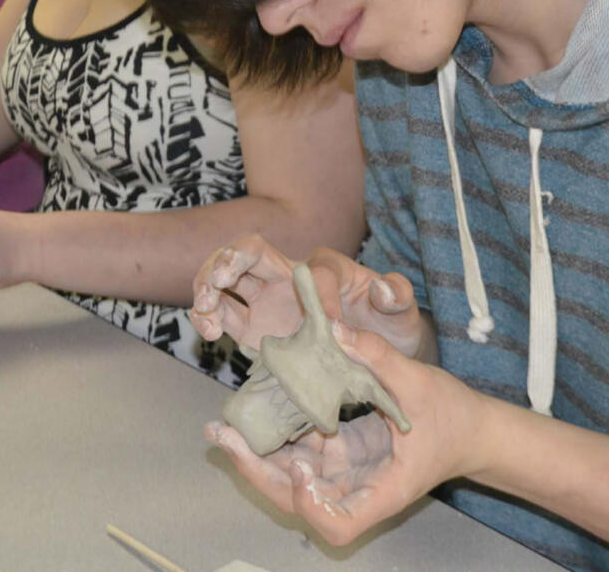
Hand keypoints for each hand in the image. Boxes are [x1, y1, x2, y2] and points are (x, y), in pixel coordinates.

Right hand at [191, 233, 424, 356]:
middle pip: (250, 252)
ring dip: (207, 286)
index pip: (315, 271)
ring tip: (205, 312)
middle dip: (229, 260)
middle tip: (220, 281)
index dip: (318, 296)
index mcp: (327, 268)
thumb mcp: (402, 311)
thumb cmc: (388, 326)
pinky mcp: (252, 328)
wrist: (372, 355)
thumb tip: (382, 287)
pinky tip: (208, 333)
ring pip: (226, 279)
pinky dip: (208, 317)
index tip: (330, 328)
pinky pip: (222, 314)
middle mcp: (290, 276)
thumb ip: (397, 294)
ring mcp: (266, 301)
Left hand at [206, 322, 487, 545]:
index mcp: (384, 489)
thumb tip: (336, 329)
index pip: (339, 522)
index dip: (312, 505)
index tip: (301, 469)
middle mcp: (359, 489)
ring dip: (258, 454)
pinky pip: (304, 451)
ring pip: (294, 477)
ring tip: (223, 426)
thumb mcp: (420, 382)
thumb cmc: (454, 416)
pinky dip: (278, 434)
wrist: (472, 429)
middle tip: (223, 437)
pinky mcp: (343, 455)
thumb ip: (378, 357)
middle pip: (300, 500)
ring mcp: (348, 474)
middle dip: (258, 471)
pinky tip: (254, 410)